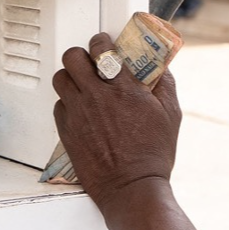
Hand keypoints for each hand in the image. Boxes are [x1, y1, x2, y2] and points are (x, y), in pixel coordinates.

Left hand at [51, 32, 183, 214]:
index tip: (102, 43)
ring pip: (60, 79)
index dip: (100, 41)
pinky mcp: (67, 132)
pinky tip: (79, 109)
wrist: (132, 188)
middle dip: (80, 55)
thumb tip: (162, 69)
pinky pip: (57, 106)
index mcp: (122, 88)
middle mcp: (96, 97)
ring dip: (69, 78)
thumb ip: (165, 86)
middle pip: (72, 58)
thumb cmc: (151, 156)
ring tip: (80, 84)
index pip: (101, 48)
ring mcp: (78, 114)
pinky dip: (66, 104)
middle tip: (87, 62)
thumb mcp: (171, 115)